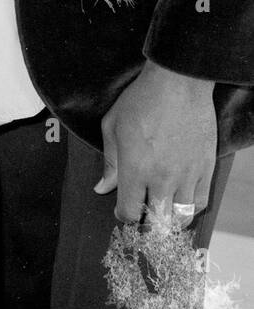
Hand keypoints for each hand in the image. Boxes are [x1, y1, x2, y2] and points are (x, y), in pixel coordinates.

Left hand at [97, 60, 216, 226]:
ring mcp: (187, 175)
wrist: (178, 85)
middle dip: (146, 224)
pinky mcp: (206, 169)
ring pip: (181, 218)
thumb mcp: (112, 127)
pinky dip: (191, 208)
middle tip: (142, 216)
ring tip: (162, 213)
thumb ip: (109, 162)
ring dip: (170, 220)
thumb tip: (102, 188)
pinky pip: (201, 202)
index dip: (123, 215)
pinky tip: (181, 201)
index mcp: (135, 169)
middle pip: (156, 221)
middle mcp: (161, 178)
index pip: (129, 211)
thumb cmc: (140, 101)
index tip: (122, 210)